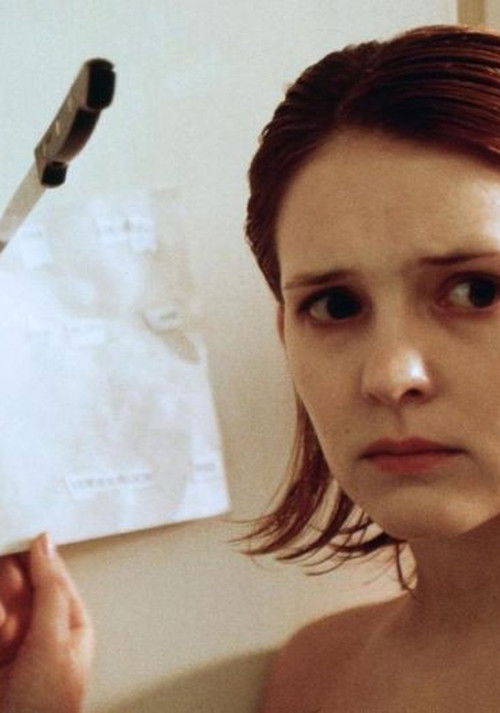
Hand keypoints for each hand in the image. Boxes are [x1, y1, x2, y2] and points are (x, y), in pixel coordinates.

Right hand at [0, 533, 93, 712]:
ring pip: (2, 602)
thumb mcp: (53, 642)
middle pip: (19, 586)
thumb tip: (45, 544)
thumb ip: (49, 590)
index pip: (51, 574)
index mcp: (69, 622)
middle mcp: (41, 629)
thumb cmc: (44, 708)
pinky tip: (0, 635)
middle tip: (9, 618)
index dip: (32, 556)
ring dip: (1, 610)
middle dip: (8, 588)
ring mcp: (13, 641)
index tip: (14, 536)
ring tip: (4, 635)